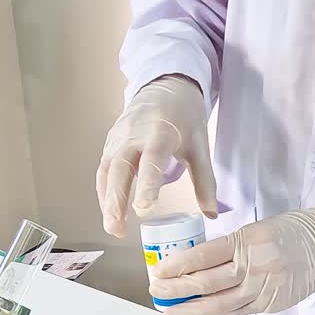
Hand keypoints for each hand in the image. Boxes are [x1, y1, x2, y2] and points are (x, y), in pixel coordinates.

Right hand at [96, 75, 217, 237]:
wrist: (165, 86)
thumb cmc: (183, 116)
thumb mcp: (200, 146)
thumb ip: (205, 182)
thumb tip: (211, 214)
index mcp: (160, 134)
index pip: (151, 162)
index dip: (147, 185)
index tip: (143, 208)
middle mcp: (133, 136)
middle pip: (119, 170)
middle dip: (116, 200)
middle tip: (117, 228)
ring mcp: (118, 139)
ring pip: (106, 172)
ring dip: (106, 201)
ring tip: (113, 227)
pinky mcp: (110, 143)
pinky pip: (103, 170)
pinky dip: (104, 192)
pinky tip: (110, 211)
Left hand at [148, 200, 314, 314]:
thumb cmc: (289, 230)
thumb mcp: (255, 229)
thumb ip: (229, 248)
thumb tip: (195, 264)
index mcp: (247, 241)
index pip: (204, 255)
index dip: (178, 266)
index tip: (159, 271)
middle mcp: (255, 266)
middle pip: (207, 283)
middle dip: (176, 290)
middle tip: (156, 293)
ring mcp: (264, 288)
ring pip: (219, 304)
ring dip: (190, 310)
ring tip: (169, 314)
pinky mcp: (271, 304)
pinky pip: (237, 311)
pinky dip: (215, 314)